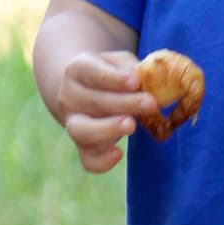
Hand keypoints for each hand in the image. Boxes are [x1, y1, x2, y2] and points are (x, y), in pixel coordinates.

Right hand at [55, 49, 155, 172]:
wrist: (86, 90)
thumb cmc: (111, 74)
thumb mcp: (120, 63)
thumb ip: (133, 69)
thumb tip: (153, 78)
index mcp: (77, 70)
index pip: (92, 72)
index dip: (113, 78)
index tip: (135, 81)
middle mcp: (70, 97)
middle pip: (93, 101)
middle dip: (124, 103)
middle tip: (150, 103)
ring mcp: (73, 123)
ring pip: (83, 131)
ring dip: (108, 129)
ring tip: (132, 125)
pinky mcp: (83, 147)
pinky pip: (88, 159)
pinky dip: (101, 161)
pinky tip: (118, 154)